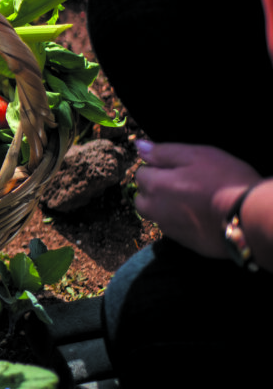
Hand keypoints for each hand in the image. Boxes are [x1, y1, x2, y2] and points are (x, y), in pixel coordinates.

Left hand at [134, 139, 261, 257]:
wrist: (248, 217)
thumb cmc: (225, 181)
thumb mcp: (196, 155)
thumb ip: (164, 152)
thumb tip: (140, 146)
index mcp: (156, 185)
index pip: (140, 174)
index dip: (156, 169)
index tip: (174, 168)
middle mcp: (156, 209)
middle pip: (142, 199)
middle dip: (152, 191)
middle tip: (178, 184)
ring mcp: (170, 228)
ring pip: (156, 216)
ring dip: (163, 208)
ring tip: (189, 200)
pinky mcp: (185, 242)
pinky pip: (173, 229)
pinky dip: (179, 222)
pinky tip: (197, 215)